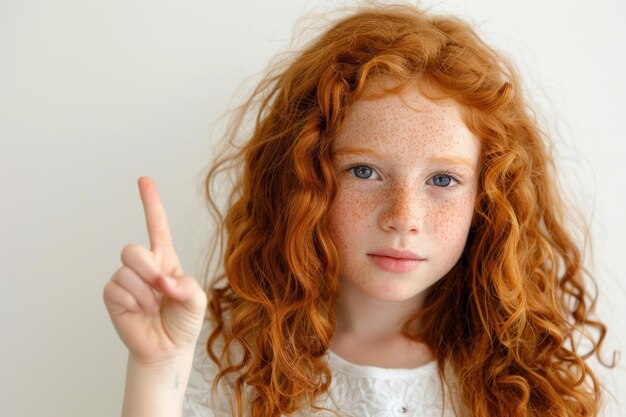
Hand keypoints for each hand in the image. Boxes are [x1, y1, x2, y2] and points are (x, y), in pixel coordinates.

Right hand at [103, 176, 207, 365]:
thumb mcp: (197, 300)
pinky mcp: (114, 296)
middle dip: (147, 268)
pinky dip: (133, 301)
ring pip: (125, 270)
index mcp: (165, 259)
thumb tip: (164, 282)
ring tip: (154, 306)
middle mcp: (144, 266)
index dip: (150, 203)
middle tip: (161, 288)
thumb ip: (187, 286)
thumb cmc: (184, 321)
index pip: (156, 225)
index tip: (144, 180)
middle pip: (132, 249)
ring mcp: (126, 280)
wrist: (169, 348)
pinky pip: (116, 289)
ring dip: (144, 291)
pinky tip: (141, 311)